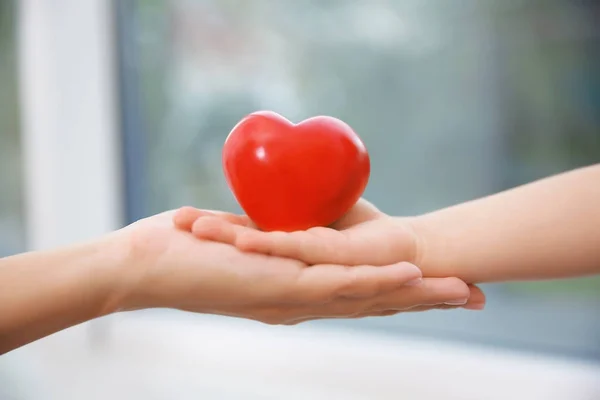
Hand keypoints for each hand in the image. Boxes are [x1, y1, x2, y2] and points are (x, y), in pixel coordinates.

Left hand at [110, 210, 473, 324]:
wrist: (144, 267)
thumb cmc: (187, 255)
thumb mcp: (237, 246)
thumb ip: (263, 237)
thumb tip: (276, 222)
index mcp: (294, 294)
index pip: (357, 294)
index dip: (400, 294)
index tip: (437, 287)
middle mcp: (300, 302)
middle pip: (373, 301)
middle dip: (424, 300)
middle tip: (473, 296)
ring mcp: (291, 298)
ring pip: (365, 297)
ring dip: (413, 294)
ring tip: (462, 291)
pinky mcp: (278, 289)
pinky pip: (334, 285)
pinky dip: (373, 284)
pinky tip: (409, 279)